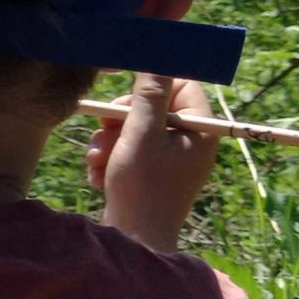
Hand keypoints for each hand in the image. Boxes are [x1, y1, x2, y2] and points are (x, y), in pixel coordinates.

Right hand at [89, 72, 219, 254]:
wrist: (133, 243)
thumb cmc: (142, 187)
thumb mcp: (141, 133)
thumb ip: (148, 93)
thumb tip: (157, 54)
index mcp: (200, 130)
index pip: (182, 84)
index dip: (151, 87)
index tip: (126, 100)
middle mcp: (191, 143)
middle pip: (153, 106)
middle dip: (122, 118)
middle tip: (104, 130)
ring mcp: (171, 161)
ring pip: (135, 129)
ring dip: (110, 141)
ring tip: (98, 161)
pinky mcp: (151, 176)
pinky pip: (129, 152)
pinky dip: (111, 160)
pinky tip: (100, 176)